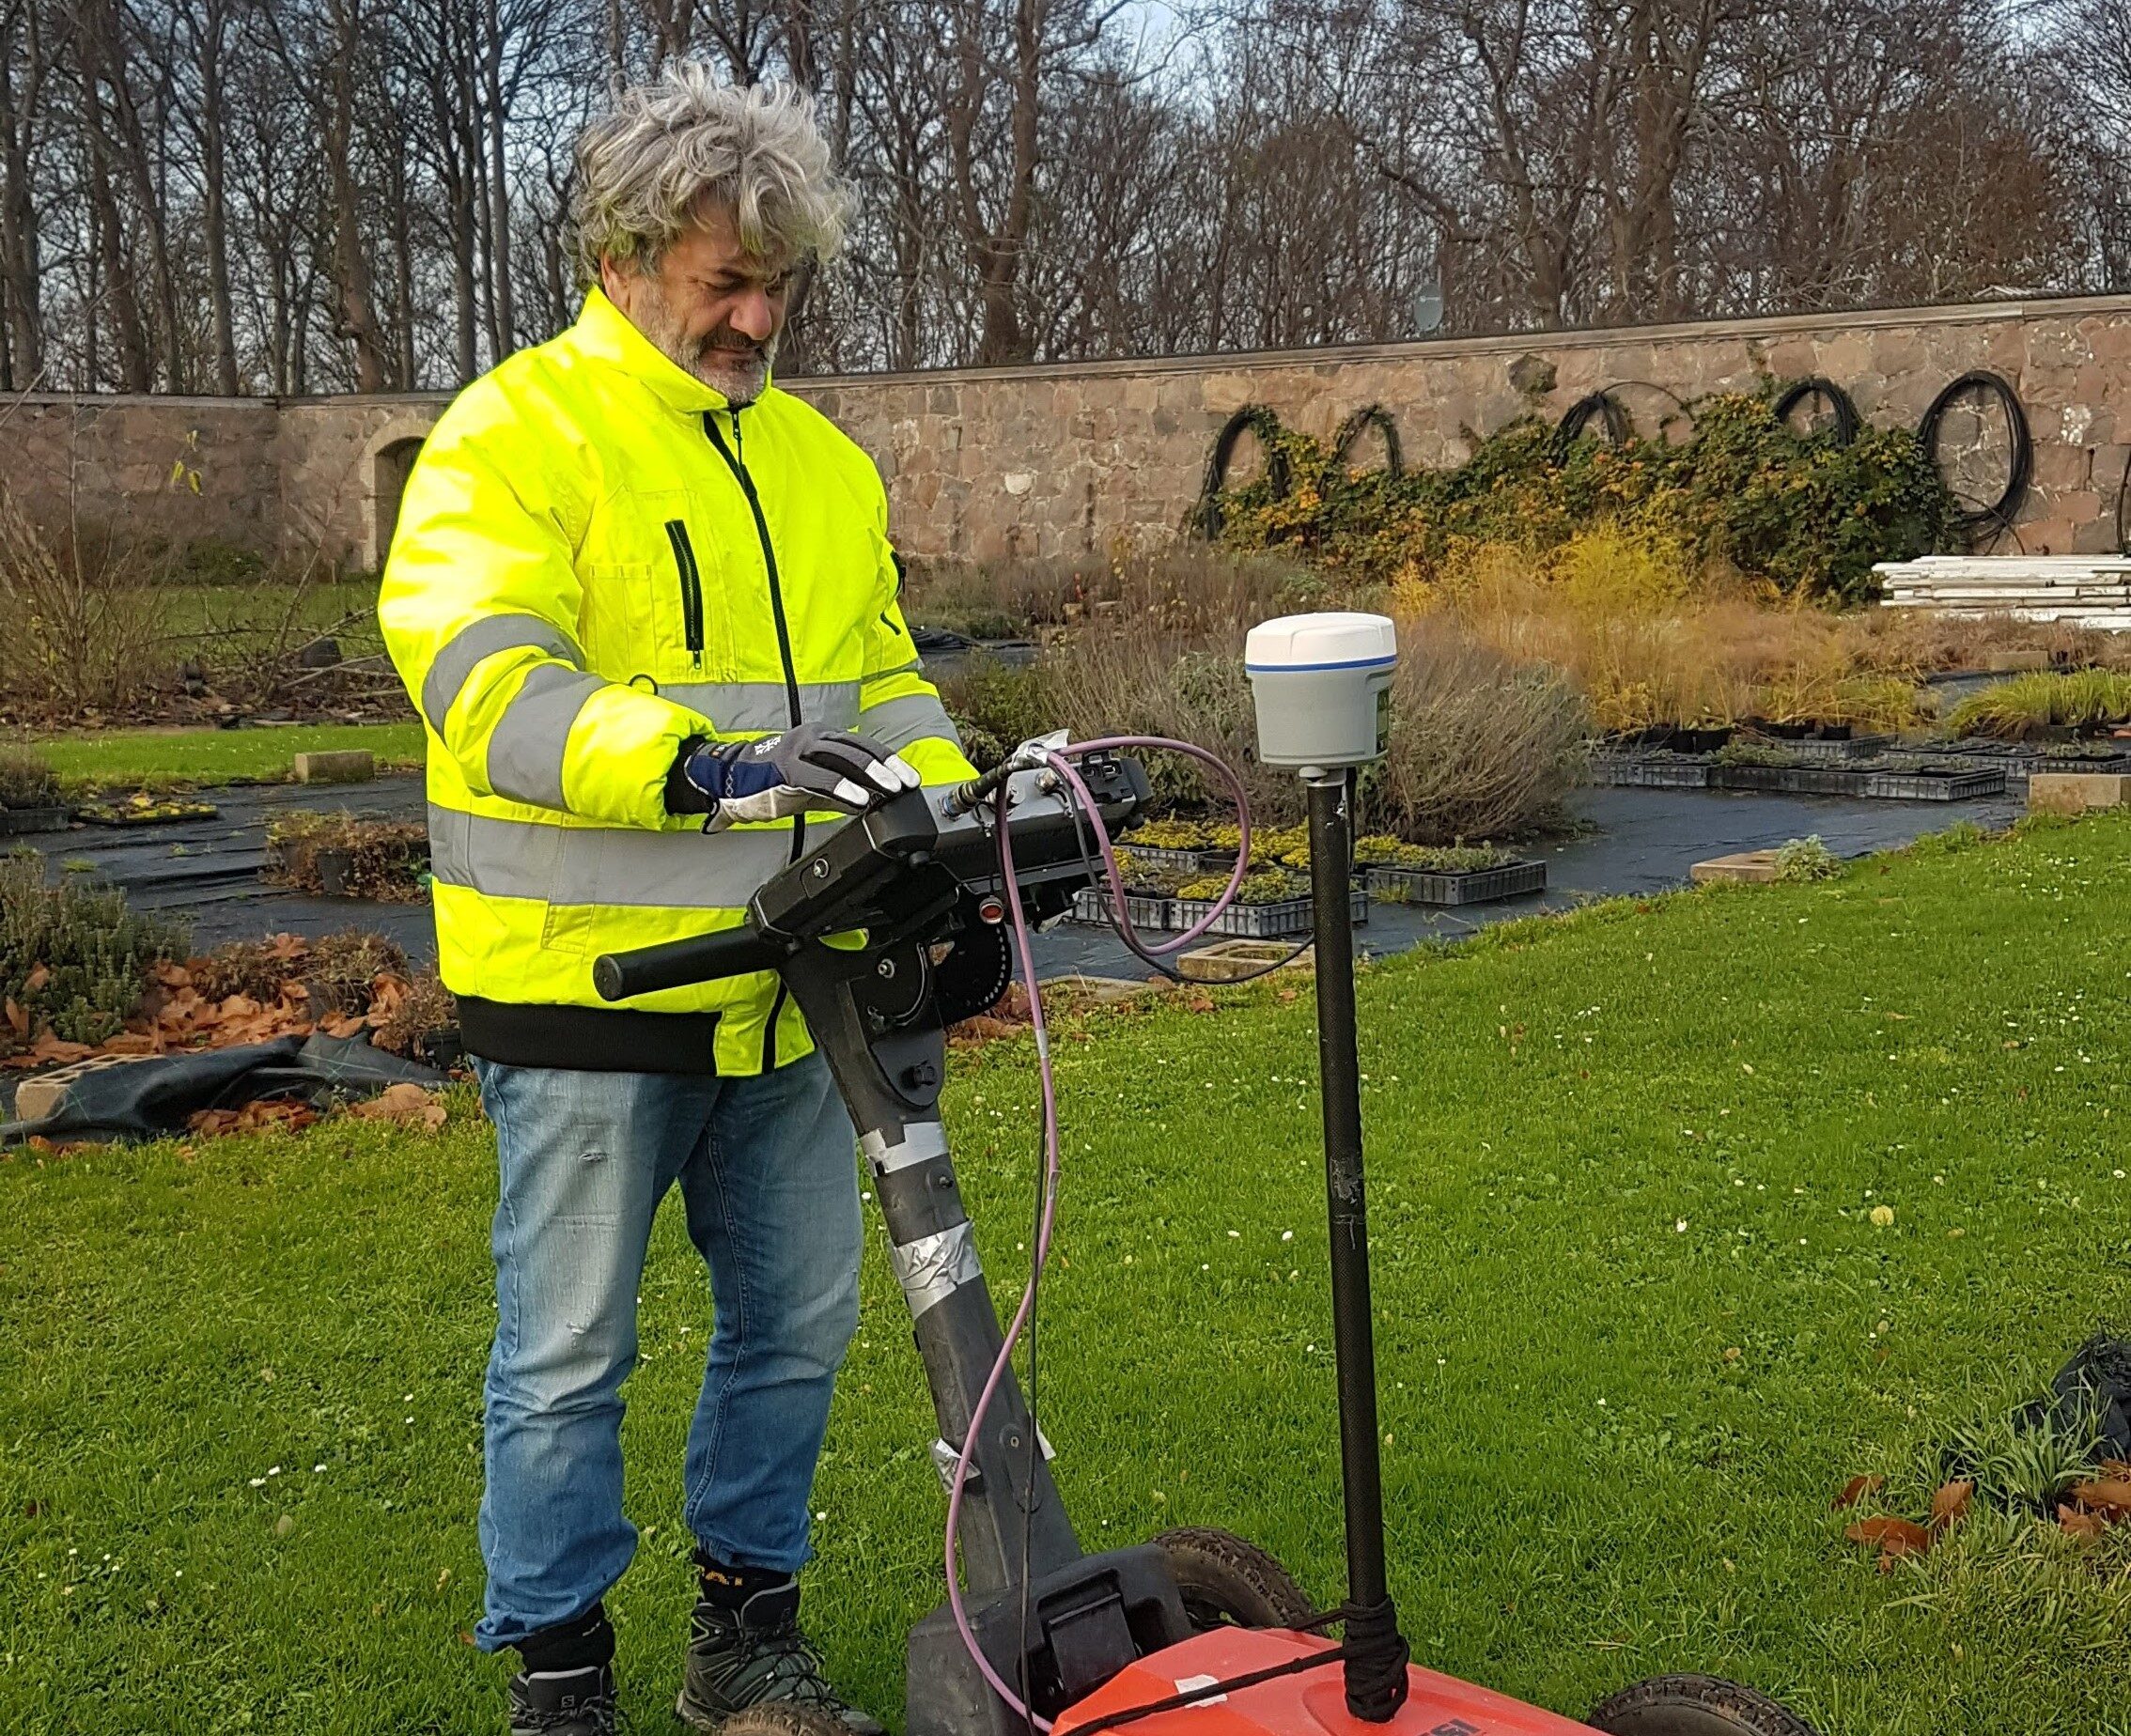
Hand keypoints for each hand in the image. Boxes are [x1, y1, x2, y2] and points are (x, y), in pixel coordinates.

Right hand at [672, 724, 919, 829]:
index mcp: (823, 738)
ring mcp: (799, 750)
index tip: (911, 779)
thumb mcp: (814, 785)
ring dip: (872, 774)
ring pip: (843, 757)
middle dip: (888, 766)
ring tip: (891, 790)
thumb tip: (874, 804)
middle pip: (860, 748)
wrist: (726, 780)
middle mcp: (814, 737)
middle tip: (908, 784)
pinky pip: (819, 777)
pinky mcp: (784, 769)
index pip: (864, 746)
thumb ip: (843, 791)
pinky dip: (842, 788)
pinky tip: (860, 801)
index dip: (890, 761)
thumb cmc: (770, 782)